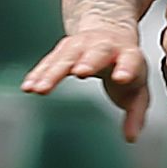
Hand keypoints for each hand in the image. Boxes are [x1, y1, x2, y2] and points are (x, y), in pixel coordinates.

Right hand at [20, 23, 150, 141]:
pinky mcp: (63, 49)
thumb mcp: (138, 90)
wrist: (111, 29)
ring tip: (39, 89)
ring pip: (67, 57)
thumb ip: (136, 115)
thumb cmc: (127, 66)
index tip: (121, 78)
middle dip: (89, 61)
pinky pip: (49, 61)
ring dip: (53, 72)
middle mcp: (105, 46)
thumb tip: (131, 138)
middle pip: (97, 53)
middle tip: (81, 72)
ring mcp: (82, 45)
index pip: (130, 61)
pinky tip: (28, 86)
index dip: (126, 69)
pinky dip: (38, 73)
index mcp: (129, 56)